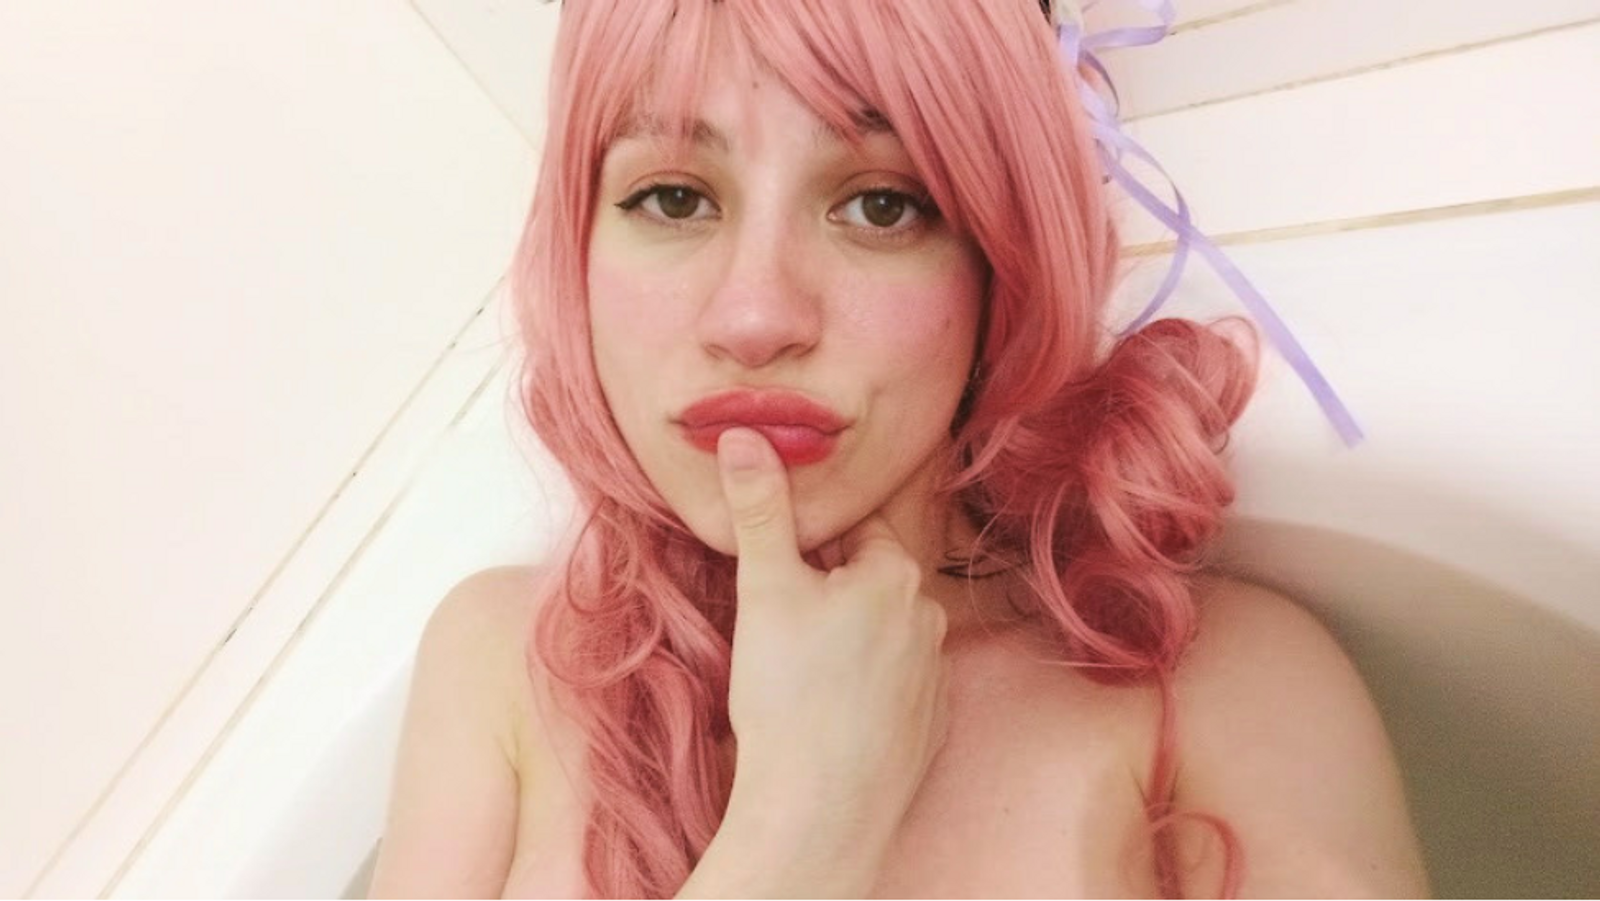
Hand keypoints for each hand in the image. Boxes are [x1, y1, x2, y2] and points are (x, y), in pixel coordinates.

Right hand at [715, 426, 950, 833]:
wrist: (820, 810)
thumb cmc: (791, 695)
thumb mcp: (765, 588)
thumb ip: (759, 508)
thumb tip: (745, 434)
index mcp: (898, 575)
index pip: (854, 527)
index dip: (807, 542)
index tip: (776, 567)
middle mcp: (929, 618)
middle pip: (868, 578)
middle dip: (826, 587)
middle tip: (776, 622)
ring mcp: (935, 676)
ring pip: (880, 632)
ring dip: (845, 635)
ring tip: (796, 669)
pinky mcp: (930, 726)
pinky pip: (891, 683)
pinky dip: (862, 685)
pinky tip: (826, 707)